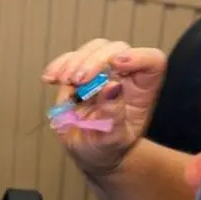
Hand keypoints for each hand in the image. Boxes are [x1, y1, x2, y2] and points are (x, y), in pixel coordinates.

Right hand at [42, 39, 166, 174]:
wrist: (89, 150)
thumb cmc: (106, 147)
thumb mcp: (111, 139)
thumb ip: (113, 115)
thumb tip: (111, 87)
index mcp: (142, 90)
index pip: (151, 62)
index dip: (138, 57)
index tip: (117, 65)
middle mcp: (124, 76)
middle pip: (117, 50)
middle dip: (96, 61)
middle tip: (78, 80)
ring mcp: (101, 71)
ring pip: (93, 49)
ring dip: (75, 61)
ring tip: (63, 81)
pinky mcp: (80, 71)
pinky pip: (69, 59)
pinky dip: (58, 66)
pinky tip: (49, 79)